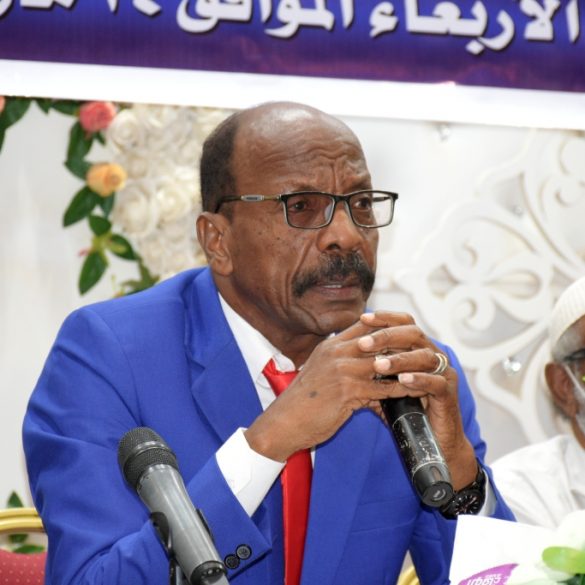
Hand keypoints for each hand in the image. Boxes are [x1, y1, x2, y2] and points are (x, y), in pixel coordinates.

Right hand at [245, 310, 476, 488]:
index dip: (388, 327)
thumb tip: (360, 358)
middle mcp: (336, 352)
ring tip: (427, 370)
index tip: (408, 331)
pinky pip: (383, 388)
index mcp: (330, 345)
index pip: (365, 325)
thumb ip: (338, 360)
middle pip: (379, 340)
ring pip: (385, 363)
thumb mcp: (319, 372)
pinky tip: (416, 392)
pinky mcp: (348, 391)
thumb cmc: (302, 402)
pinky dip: (402, 389)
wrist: (283, 423)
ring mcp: (342, 370)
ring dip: (408, 367)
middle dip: (403, 345)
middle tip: (425, 349)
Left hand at [358, 311, 476, 488]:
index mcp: (419, 348)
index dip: (385, 318)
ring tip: (378, 365)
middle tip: (364, 343)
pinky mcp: (449, 393)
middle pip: (414, 333)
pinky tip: (403, 380)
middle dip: (388, 336)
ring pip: (425, 356)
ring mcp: (444, 372)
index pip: (404, 323)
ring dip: (400, 359)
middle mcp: (434, 355)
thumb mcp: (387, 383)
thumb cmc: (407, 409)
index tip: (363, 317)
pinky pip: (436, 382)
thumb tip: (345, 348)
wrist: (433, 440)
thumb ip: (374, 366)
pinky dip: (419, 380)